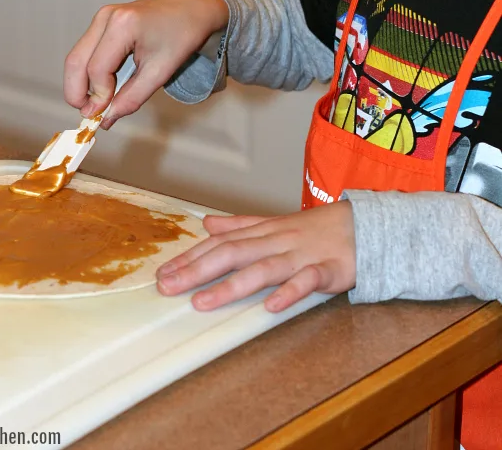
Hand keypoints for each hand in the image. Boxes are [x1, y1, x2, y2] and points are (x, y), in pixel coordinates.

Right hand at [63, 0, 228, 127]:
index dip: (98, 97)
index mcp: (123, 24)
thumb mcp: (161, 71)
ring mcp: (103, 17)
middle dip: (77, 92)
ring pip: (77, 57)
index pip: (97, 69)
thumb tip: (108, 116)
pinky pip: (86, 51)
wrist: (193, 10)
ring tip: (95, 105)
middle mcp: (107, 17)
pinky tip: (101, 88)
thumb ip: (132, 97)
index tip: (103, 116)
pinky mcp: (104, 22)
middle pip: (76, 61)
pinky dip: (88, 73)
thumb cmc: (183, 33)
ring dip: (81, 84)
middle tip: (88, 115)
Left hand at [156, 201, 355, 312]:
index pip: (220, 244)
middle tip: (168, 287)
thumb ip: (241, 225)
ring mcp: (302, 255)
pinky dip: (289, 292)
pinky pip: (307, 282)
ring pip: (263, 269)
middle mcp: (277, 241)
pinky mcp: (328, 270)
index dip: (191, 258)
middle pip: (232, 254)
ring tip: (202, 302)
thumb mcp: (276, 223)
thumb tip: (207, 224)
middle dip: (197, 270)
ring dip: (231, 286)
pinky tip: (270, 306)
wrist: (367, 225)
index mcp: (264, 231)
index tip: (163, 274)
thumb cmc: (318, 228)